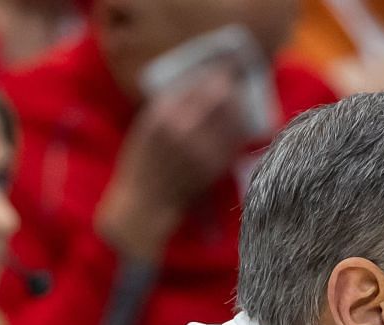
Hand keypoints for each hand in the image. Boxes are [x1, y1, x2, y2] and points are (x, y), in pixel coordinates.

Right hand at [97, 65, 250, 260]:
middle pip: (219, 97)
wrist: (147, 200)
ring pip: (232, 117)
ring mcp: (201, 150)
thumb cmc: (143, 160)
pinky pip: (235, 139)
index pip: (197, 84)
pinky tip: (240, 118)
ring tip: (240, 94)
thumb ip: (170, 105)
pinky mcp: (215, 167)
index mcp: (162, 115)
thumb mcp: (146, 125)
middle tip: (235, 76)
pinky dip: (240, 125)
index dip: (214, 73)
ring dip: (239, 103)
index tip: (223, 65)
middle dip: (230, 83)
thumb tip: (199, 82)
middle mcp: (183, 130)